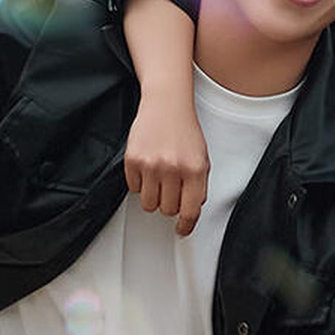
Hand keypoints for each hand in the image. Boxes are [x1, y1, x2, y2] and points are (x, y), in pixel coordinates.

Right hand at [125, 99, 209, 235]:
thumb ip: (198, 186)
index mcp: (195, 170)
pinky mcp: (132, 160)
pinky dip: (140, 184)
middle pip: (168, 210)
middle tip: (170, 189)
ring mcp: (151, 165)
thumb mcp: (202, 158)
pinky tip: (148, 167)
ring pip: (149, 204)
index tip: (182, 230)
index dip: (186, 226)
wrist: (166, 104)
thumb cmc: (184, 130)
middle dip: (170, 204)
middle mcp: (173, 169)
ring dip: (154, 197)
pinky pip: (134, 189)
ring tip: (159, 180)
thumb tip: (189, 211)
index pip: (190, 211)